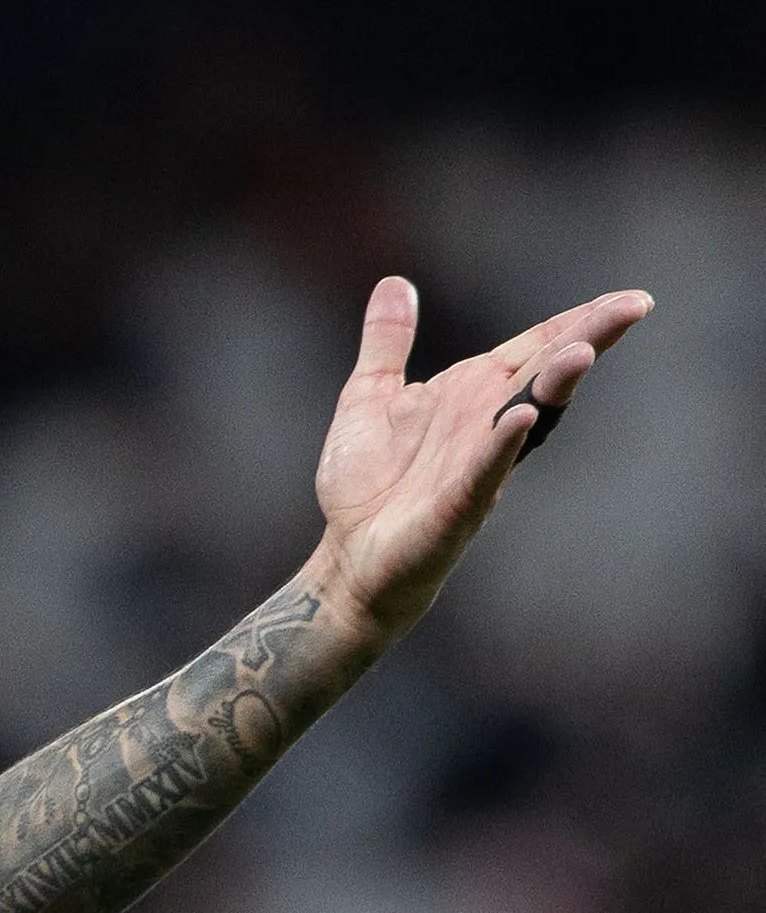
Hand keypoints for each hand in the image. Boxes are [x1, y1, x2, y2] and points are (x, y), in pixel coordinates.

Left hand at [309, 276, 650, 643]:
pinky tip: (517, 419)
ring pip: (527, 417)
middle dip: (588, 338)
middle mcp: (486, 422)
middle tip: (636, 305)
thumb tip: (395, 283)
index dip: (576, 320)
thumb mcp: (369, 396)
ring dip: (554, 385)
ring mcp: (478, 464)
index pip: (534, 347)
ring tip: (581, 351)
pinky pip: (485, 472)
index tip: (628, 297)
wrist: (349, 556)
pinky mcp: (457, 505)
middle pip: (546, 373)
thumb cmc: (367, 483)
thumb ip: (387, 342)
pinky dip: (500, 446)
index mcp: (472, 392)